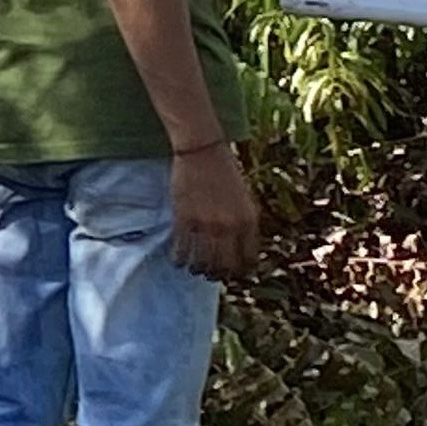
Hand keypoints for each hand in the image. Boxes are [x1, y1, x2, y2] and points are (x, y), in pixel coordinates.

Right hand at [171, 144, 263, 279]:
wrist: (203, 151)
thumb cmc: (225, 172)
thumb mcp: (244, 199)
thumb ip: (243, 223)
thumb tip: (237, 248)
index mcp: (249, 221)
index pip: (247, 259)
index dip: (240, 271)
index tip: (233, 273)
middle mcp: (230, 227)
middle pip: (224, 266)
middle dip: (218, 275)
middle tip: (211, 275)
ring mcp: (206, 225)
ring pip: (202, 263)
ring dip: (198, 269)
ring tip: (194, 268)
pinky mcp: (184, 220)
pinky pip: (182, 251)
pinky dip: (179, 259)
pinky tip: (178, 258)